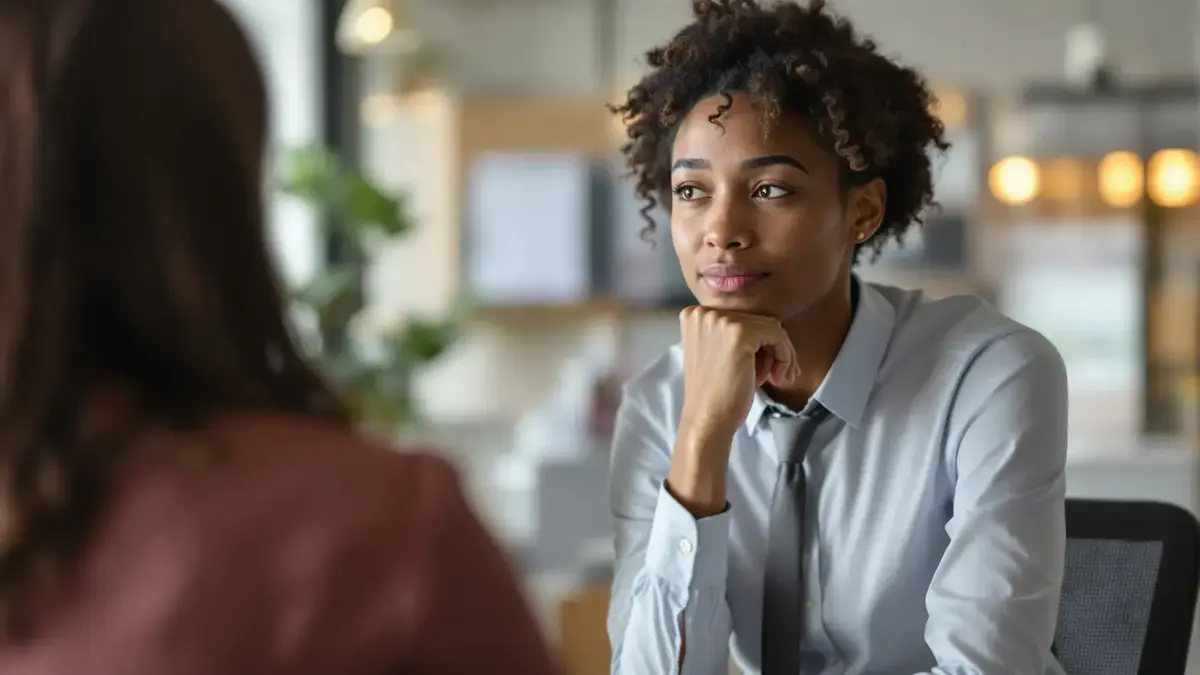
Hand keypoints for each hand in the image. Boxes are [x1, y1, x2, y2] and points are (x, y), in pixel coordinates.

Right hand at [677, 306, 798, 438]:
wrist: (707, 420)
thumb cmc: (716, 392)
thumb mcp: (719, 353)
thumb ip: (733, 335)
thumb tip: (773, 328)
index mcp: (694, 315)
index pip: (740, 319)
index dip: (757, 343)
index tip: (764, 367)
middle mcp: (705, 312)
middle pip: (756, 320)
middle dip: (770, 349)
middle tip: (774, 375)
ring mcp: (721, 320)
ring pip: (769, 326)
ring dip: (779, 353)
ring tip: (774, 377)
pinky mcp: (740, 333)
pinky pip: (776, 335)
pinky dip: (784, 355)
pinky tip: (777, 376)